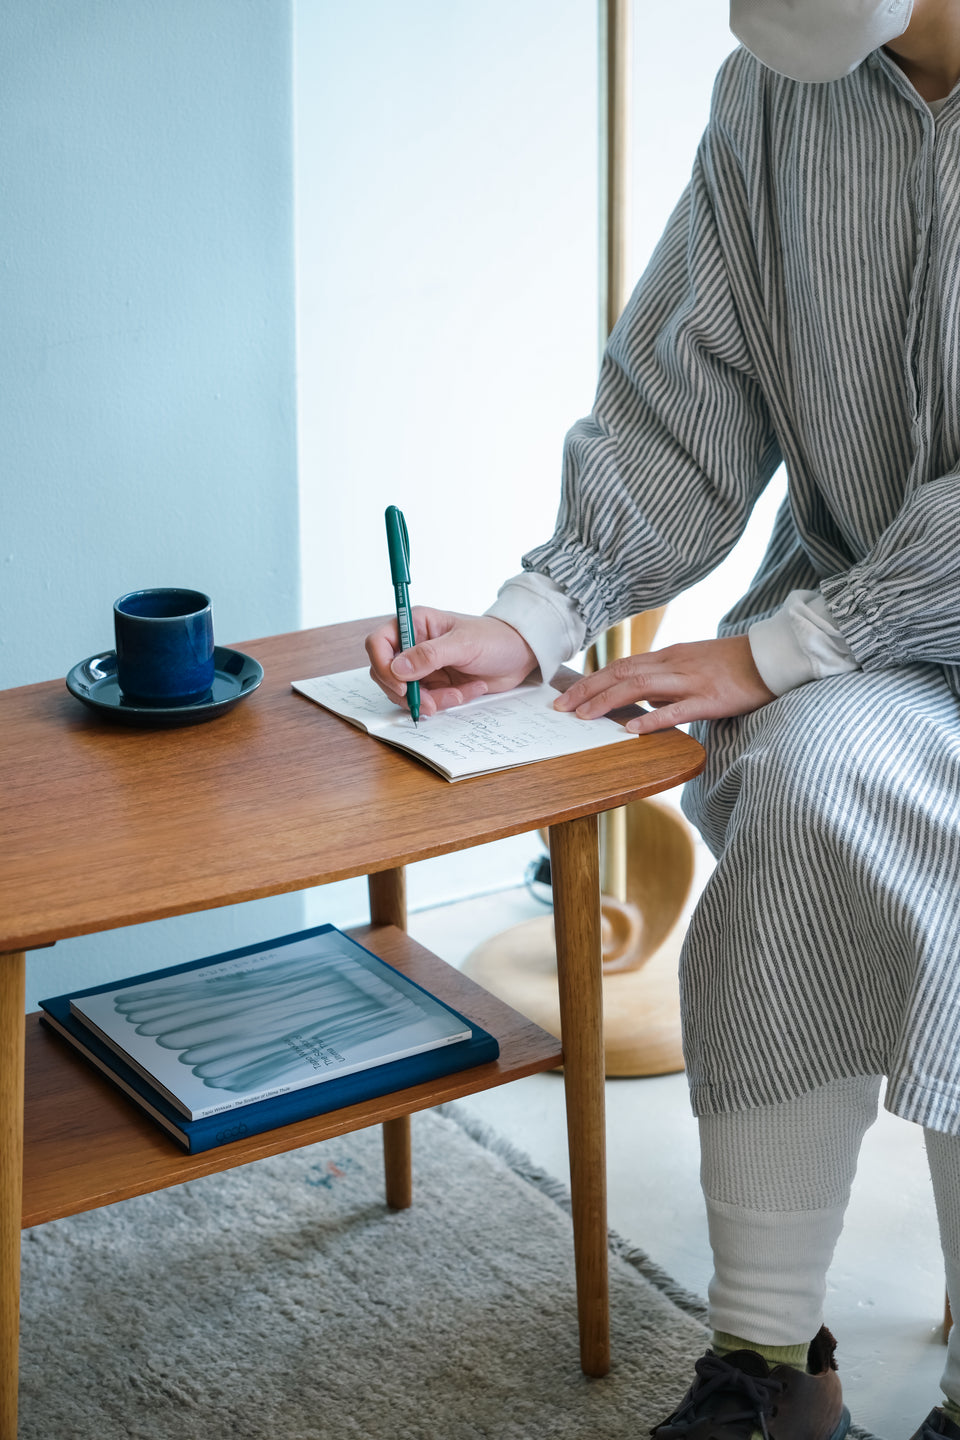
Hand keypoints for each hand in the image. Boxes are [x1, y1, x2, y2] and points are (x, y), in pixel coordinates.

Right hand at [365, 607, 537, 715]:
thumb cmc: (495, 638)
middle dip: (407, 692)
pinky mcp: (434, 683)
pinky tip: (468, 691)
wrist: (520, 655)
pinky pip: (425, 700)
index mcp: (415, 623)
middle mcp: (414, 644)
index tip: (401, 685)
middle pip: (386, 673)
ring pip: (405, 693)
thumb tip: (396, 668)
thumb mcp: (464, 644)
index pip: (378, 643)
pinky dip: (444, 702)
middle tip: (430, 703)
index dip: (383, 665)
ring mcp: (423, 666)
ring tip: (458, 694)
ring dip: (430, 700)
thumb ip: (429, 655)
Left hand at [553, 634, 775, 733]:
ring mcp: (690, 680)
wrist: (771, 657)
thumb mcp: (693, 666)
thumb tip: (641, 700)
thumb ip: (666, 681)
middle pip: (620, 673)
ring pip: (639, 687)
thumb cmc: (733, 664)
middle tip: (560, 707)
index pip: (620, 666)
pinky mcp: (710, 699)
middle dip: (587, 690)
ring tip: (583, 717)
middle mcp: (673, 664)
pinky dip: (650, 719)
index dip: (591, 680)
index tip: (567, 695)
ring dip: (607, 702)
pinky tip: (630, 730)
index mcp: (668, 656)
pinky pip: (676, 709)